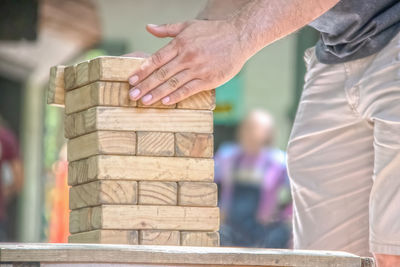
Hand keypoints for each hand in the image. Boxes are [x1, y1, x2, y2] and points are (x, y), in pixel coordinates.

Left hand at [128, 19, 247, 104]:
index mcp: (180, 43)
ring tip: (144, 101)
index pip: (156, 59)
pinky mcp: (208, 80)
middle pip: (161, 74)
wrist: (239, 37)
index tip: (131, 80)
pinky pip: (189, 90)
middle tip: (132, 95)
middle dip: (145, 86)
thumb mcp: (188, 25)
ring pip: (172, 84)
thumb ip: (167, 29)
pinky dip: (176, 96)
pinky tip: (165, 102)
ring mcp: (198, 69)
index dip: (142, 70)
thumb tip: (148, 28)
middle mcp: (187, 57)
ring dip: (157, 94)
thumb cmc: (213, 31)